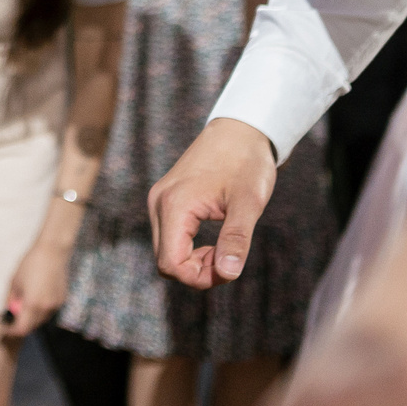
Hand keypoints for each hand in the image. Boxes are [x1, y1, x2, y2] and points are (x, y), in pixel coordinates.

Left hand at [2, 235, 71, 338]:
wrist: (52, 252)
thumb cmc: (30, 264)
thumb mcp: (14, 282)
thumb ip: (10, 300)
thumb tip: (8, 312)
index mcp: (32, 304)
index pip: (22, 329)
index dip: (12, 331)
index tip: (5, 327)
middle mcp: (46, 308)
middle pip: (32, 327)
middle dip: (21, 324)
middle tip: (13, 316)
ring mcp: (56, 305)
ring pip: (41, 320)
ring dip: (32, 318)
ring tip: (25, 303)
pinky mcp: (62, 300)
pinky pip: (49, 311)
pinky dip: (41, 310)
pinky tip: (37, 297)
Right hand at [150, 117, 275, 287]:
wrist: (240, 128)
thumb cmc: (246, 161)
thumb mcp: (248, 202)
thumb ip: (236, 239)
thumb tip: (228, 274)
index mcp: (174, 205)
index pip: (171, 264)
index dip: (200, 277)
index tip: (229, 267)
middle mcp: (158, 203)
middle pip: (165, 261)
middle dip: (198, 271)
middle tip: (230, 258)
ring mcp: (160, 200)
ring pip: (166, 251)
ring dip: (193, 260)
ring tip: (224, 247)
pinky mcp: (166, 199)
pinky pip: (169, 237)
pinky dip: (189, 248)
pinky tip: (214, 240)